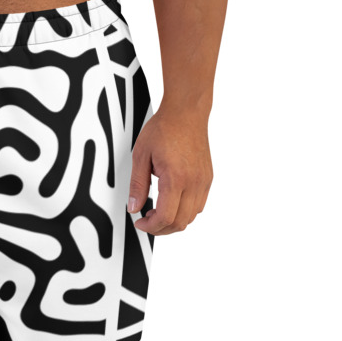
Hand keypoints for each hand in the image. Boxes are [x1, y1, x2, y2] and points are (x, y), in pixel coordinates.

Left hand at [127, 108, 212, 235]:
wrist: (186, 112)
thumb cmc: (165, 128)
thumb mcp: (141, 156)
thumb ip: (137, 185)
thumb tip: (134, 207)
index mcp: (176, 178)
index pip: (166, 218)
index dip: (150, 227)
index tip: (140, 223)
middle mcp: (194, 182)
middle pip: (180, 223)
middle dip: (160, 228)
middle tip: (147, 221)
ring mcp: (203, 181)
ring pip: (191, 217)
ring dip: (173, 221)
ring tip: (157, 212)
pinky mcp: (207, 179)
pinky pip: (198, 206)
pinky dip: (184, 212)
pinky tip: (171, 203)